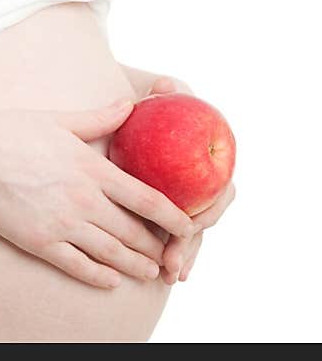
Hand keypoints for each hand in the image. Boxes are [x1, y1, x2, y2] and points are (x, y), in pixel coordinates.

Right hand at [0, 99, 195, 289]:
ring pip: (111, 253)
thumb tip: (130, 103)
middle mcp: (83, 198)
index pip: (146, 198)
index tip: (189, 225)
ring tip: (150, 271)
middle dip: (156, 245)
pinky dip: (100, 276)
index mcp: (90, 167)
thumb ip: (99, 118)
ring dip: (135, 265)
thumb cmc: (10, 130)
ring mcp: (62, 223)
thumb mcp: (59, 119)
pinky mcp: (40, 242)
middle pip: (133, 231)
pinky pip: (78, 265)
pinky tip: (111, 280)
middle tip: (170, 254)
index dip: (173, 216)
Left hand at [143, 76, 236, 283]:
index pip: (221, 190)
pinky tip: (164, 273)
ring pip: (193, 232)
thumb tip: (164, 85)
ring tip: (168, 275)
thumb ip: (165, 91)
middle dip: (191, 244)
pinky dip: (174, 250)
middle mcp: (208, 181)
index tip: (189, 226)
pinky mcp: (173, 207)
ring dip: (183, 254)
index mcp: (214, 158)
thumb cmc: (152, 103)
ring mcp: (192, 196)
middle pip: (206, 219)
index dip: (208, 211)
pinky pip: (176, 232)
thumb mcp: (159, 96)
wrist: (138, 112)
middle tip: (172, 262)